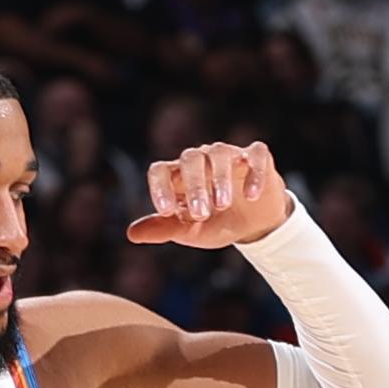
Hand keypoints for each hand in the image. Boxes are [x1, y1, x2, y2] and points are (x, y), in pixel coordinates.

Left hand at [125, 139, 296, 248]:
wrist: (254, 224)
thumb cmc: (217, 223)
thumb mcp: (191, 231)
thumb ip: (164, 230)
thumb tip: (131, 234)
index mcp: (179, 175)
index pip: (160, 170)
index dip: (160, 187)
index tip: (167, 212)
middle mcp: (202, 159)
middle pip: (191, 159)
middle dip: (194, 186)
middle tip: (201, 214)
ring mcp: (230, 155)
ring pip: (220, 153)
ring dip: (220, 178)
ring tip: (222, 205)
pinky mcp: (257, 158)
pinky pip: (255, 155)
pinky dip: (253, 173)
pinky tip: (252, 195)